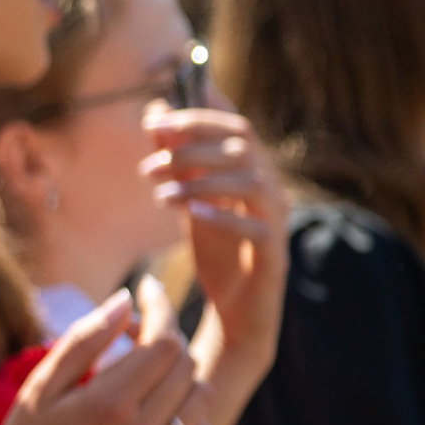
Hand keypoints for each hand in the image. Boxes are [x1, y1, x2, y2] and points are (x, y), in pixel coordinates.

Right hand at [0, 277, 213, 424]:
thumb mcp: (42, 385)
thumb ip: (85, 339)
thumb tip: (127, 299)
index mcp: (108, 404)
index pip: (163, 342)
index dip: (161, 310)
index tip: (149, 290)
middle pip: (186, 365)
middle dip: (167, 340)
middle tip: (137, 335)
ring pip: (201, 397)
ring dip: (183, 375)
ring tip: (149, 372)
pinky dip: (188, 413)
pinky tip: (158, 408)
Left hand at [143, 107, 287, 397]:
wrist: (236, 312)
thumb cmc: (217, 252)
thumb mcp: (189, 201)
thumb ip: (178, 161)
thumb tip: (156, 116)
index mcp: (252, 171)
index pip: (235, 125)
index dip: (201, 112)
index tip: (158, 114)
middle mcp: (270, 189)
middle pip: (242, 146)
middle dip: (192, 146)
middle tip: (148, 166)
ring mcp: (276, 220)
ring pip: (250, 182)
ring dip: (200, 180)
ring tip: (158, 194)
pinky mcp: (274, 254)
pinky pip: (256, 228)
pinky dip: (223, 215)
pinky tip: (189, 212)